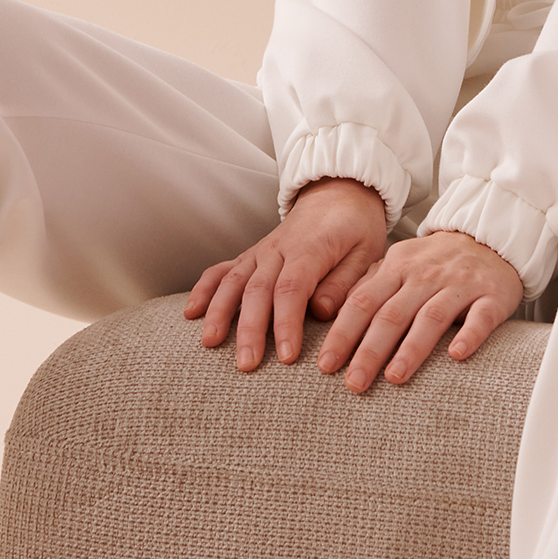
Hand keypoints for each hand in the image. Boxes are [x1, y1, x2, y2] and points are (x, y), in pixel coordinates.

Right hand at [185, 178, 388, 370]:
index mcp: (310, 250)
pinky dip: (204, 289)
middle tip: (246, 364)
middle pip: (258, 290)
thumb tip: (321, 312)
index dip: (286, 323)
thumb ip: (344, 283)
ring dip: (219, 312)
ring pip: (233, 281)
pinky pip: (222, 270)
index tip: (286, 356)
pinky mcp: (250, 255)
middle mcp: (278, 249)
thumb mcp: (366, 252)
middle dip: (249, 329)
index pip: (292, 289)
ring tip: (209, 342)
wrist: (339, 194)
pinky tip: (191, 313)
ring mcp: (260, 251)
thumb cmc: (356, 229)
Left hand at [316, 229, 524, 391]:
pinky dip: (469, 335)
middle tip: (353, 384)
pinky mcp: (492, 295)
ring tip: (394, 378)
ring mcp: (460, 284)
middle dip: (369, 351)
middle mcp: (425, 275)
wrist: (490, 238)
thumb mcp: (398, 263)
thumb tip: (330, 315)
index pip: (362, 302)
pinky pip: (481, 317)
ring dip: (411, 349)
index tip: (326, 365)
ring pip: (431, 317)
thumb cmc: (437, 261)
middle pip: (392, 314)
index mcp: (396, 268)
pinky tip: (456, 355)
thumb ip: (368, 286)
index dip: (342, 334)